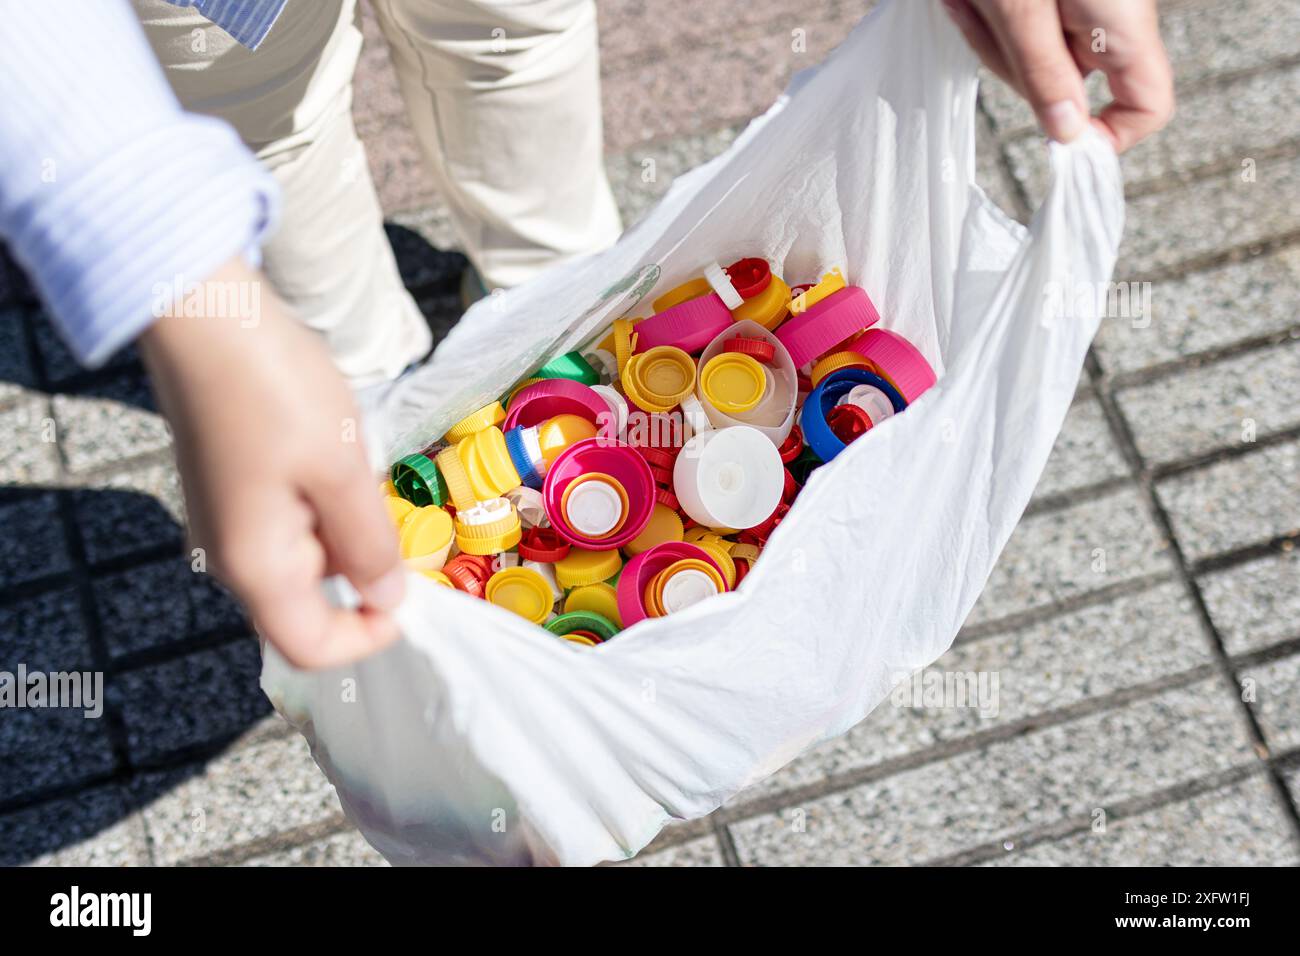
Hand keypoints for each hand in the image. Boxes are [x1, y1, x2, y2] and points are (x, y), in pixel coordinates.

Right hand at [140, 257, 404, 668]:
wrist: (202, 314)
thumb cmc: (275, 391)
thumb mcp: (342, 471)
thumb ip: (368, 543)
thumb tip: (389, 599)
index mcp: (255, 567)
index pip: (312, 647)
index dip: (369, 637)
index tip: (415, 595)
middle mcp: (231, 556)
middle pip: (309, 601)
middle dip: (364, 569)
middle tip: (394, 506)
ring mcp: (227, 520)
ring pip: (304, 555)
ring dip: (347, 527)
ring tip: (359, 462)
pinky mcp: (231, 485)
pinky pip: (290, 518)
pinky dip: (325, 499)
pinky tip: (338, 448)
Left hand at [942, 0, 1173, 151]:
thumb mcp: (1022, 9)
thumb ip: (1045, 72)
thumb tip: (1065, 134)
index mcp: (1123, 23)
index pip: (1148, 107)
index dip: (1106, 136)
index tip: (1052, 139)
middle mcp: (1115, 15)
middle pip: (1073, 86)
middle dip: (1016, 70)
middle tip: (983, 23)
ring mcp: (1085, 6)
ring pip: (1037, 59)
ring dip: (993, 37)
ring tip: (969, 1)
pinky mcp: (1058, 0)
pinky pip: (1026, 29)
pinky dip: (993, 20)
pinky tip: (965, 0)